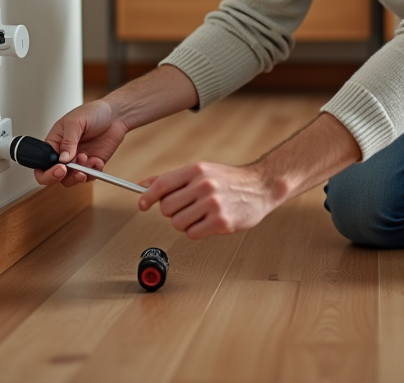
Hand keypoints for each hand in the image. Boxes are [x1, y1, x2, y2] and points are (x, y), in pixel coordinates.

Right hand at [33, 99, 129, 187]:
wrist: (115, 114)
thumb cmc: (93, 112)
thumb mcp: (76, 121)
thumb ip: (68, 141)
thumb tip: (63, 159)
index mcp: (55, 142)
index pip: (43, 163)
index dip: (47, 171)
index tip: (59, 168)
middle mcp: (65, 154)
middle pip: (55, 176)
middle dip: (61, 176)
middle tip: (69, 169)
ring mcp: (78, 161)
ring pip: (71, 179)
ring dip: (78, 174)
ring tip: (86, 159)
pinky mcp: (92, 164)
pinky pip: (89, 177)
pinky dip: (93, 172)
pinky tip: (96, 160)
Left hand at [138, 162, 283, 239]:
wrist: (261, 187)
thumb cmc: (229, 180)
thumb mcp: (202, 171)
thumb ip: (173, 179)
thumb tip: (144, 184)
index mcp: (196, 170)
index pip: (162, 184)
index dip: (148, 197)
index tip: (142, 205)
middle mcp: (204, 185)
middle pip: (167, 207)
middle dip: (173, 211)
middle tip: (187, 208)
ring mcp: (213, 204)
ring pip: (178, 223)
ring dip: (185, 223)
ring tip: (200, 215)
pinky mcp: (221, 221)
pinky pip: (192, 234)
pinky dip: (197, 231)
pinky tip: (208, 223)